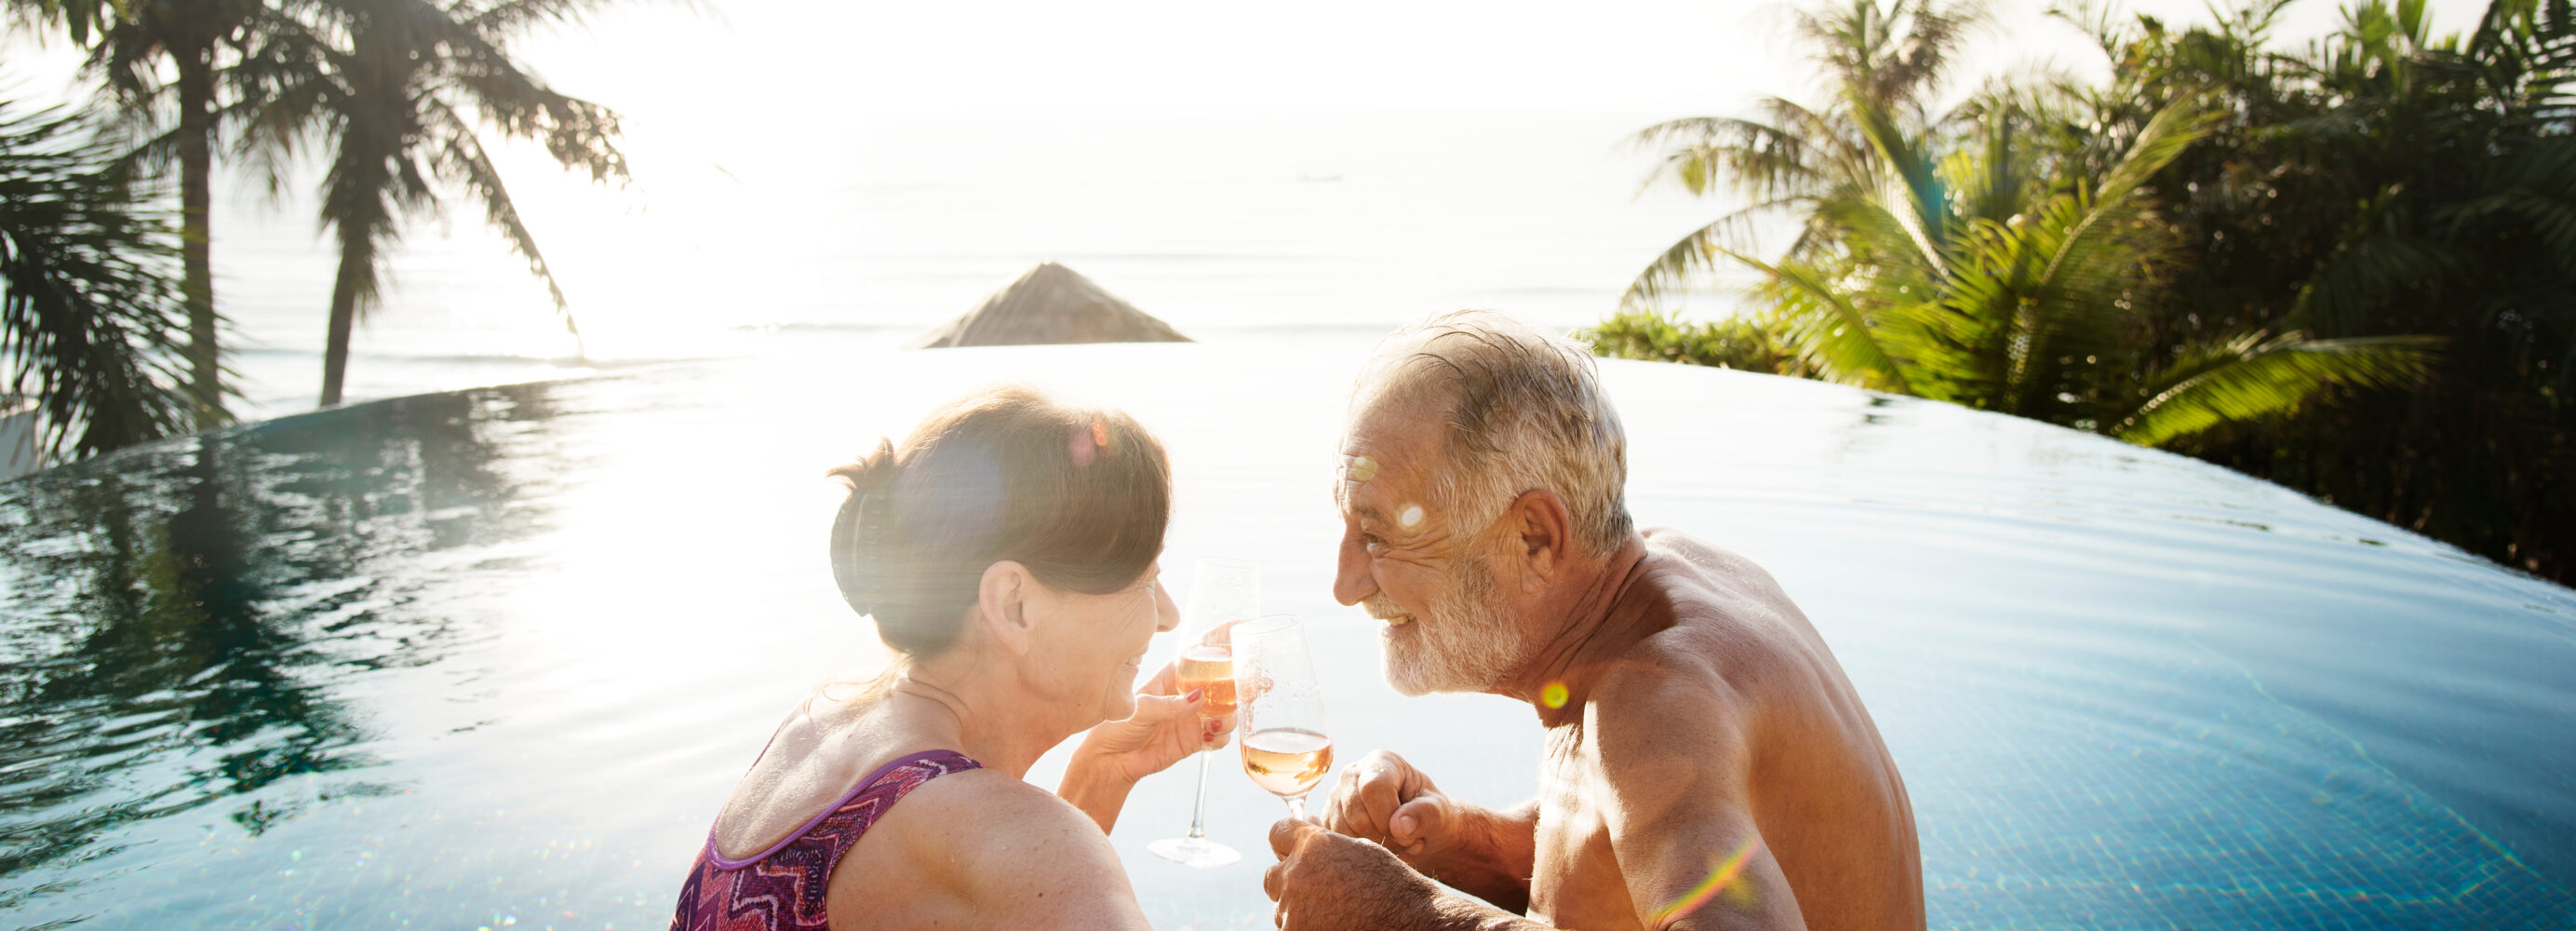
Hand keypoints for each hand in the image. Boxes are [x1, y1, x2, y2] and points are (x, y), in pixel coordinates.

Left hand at [1076, 622, 1242, 783]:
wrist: (1111, 761)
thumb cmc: (1116, 727)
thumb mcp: (1141, 709)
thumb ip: (1169, 705)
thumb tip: (1199, 698)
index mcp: (1173, 676)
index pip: (1199, 652)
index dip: (1219, 638)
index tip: (1238, 626)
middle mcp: (1187, 694)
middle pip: (1222, 680)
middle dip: (1241, 680)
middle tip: (1255, 684)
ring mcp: (1194, 717)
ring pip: (1227, 709)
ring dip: (1232, 713)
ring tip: (1221, 721)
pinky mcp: (1196, 739)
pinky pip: (1221, 735)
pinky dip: (1223, 736)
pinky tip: (1213, 737)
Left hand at [1264, 818, 1442, 930]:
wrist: (1406, 921)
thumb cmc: (1389, 883)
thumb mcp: (1360, 849)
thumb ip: (1326, 839)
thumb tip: (1306, 821)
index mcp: (1313, 845)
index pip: (1277, 833)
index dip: (1286, 843)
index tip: (1295, 853)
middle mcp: (1297, 873)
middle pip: (1273, 875)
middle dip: (1288, 881)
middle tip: (1317, 891)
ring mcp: (1293, 907)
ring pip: (1281, 906)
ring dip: (1298, 907)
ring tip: (1332, 911)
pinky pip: (1289, 926)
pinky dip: (1304, 927)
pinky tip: (1332, 924)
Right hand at [1327, 750, 1466, 866]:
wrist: (1419, 825)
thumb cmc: (1430, 813)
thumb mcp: (1439, 811)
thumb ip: (1424, 815)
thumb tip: (1398, 827)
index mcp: (1381, 761)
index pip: (1373, 788)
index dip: (1389, 818)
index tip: (1409, 836)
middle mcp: (1352, 774)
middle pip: (1356, 814)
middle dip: (1384, 838)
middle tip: (1406, 843)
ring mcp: (1335, 796)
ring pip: (1343, 831)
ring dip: (1372, 847)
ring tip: (1396, 845)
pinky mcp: (1327, 818)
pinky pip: (1335, 842)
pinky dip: (1358, 853)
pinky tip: (1379, 848)